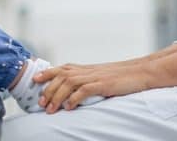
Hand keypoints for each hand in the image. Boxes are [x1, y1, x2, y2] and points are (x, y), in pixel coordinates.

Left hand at [34, 61, 152, 112]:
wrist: (141, 72)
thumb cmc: (121, 77)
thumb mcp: (100, 76)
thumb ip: (87, 80)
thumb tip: (72, 91)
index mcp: (86, 69)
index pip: (62, 68)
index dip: (47, 72)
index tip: (35, 80)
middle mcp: (88, 71)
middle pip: (61, 75)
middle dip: (48, 89)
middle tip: (40, 103)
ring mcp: (95, 77)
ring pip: (69, 82)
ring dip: (57, 96)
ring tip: (51, 110)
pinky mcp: (104, 84)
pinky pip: (85, 90)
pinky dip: (74, 98)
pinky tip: (69, 107)